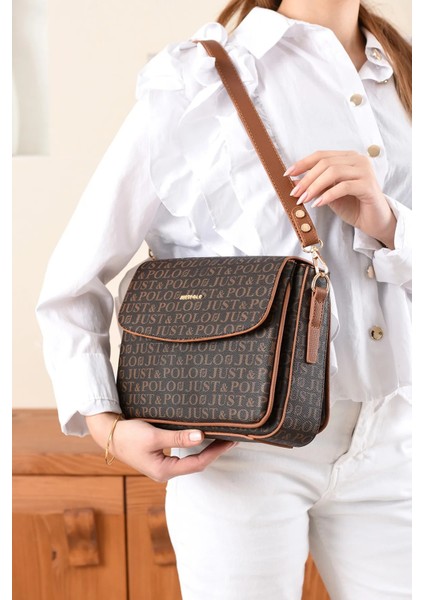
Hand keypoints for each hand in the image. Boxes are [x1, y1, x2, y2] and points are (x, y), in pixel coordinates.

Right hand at [85, 412, 235, 481]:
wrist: (108, 434)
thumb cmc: (128, 434)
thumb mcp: (153, 435)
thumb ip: (177, 437)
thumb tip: (200, 436)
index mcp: (164, 471)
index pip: (197, 463)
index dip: (215, 453)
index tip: (229, 442)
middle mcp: (165, 472)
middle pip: (197, 464)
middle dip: (215, 451)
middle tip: (232, 438)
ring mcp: (163, 466)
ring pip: (191, 460)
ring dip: (207, 449)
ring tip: (222, 436)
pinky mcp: (161, 458)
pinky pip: (184, 455)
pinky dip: (195, 446)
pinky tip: (203, 437)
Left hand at [284, 150, 395, 248]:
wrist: (374, 221)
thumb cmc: (352, 206)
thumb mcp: (329, 194)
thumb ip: (316, 185)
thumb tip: (294, 181)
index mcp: (348, 158)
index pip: (321, 155)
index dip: (303, 163)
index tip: (287, 174)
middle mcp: (358, 160)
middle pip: (326, 163)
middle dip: (307, 178)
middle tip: (295, 193)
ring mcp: (365, 171)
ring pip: (334, 172)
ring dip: (314, 186)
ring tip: (304, 199)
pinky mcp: (368, 186)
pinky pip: (344, 186)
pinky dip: (328, 195)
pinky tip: (318, 203)